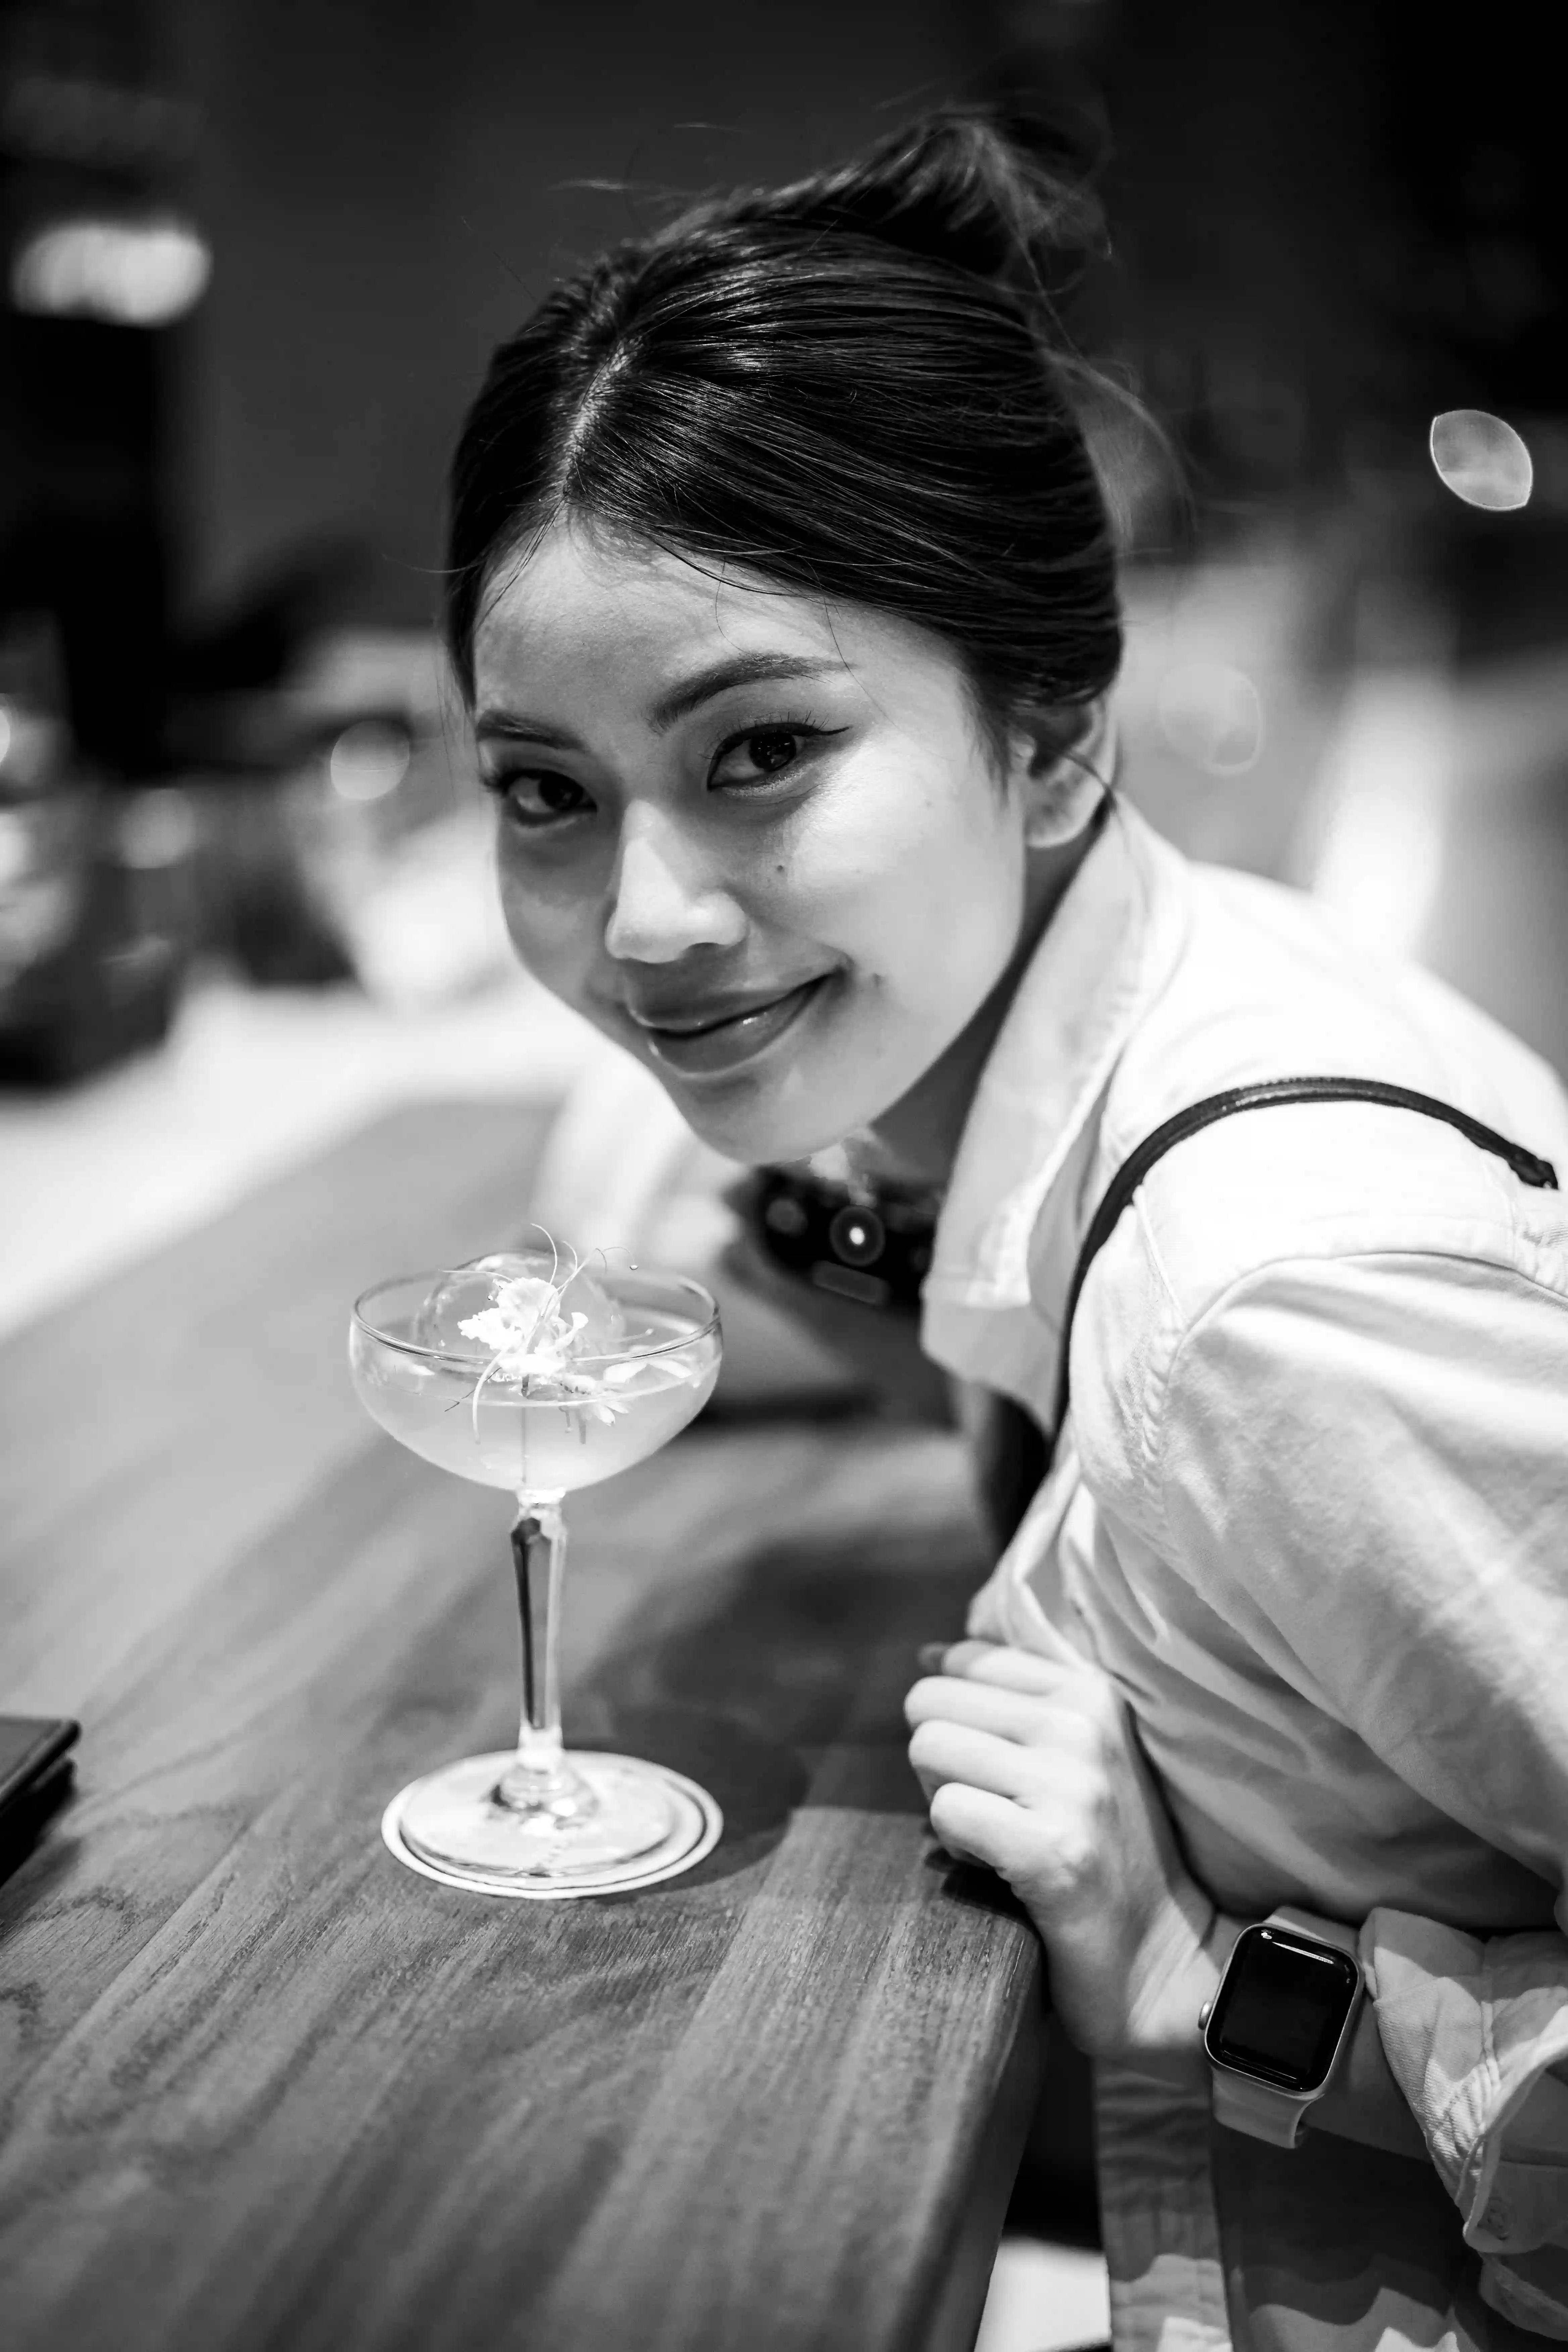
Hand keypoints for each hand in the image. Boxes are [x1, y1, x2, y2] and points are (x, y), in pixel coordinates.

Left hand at [906, 1640, 1237, 2071]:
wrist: (1163, 1961)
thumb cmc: (1105, 1852)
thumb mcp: (1078, 1752)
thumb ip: (1013, 1697)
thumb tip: (929, 1652)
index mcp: (1090, 1691)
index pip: (968, 1657)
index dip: (958, 1713)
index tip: (998, 1763)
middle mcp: (1083, 1725)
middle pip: (931, 1701)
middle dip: (941, 1756)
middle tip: (993, 1805)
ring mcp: (1071, 1787)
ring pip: (928, 1749)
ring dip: (944, 1800)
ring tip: (998, 1835)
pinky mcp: (1050, 1850)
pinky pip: (946, 1812)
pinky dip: (955, 1846)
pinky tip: (1001, 1869)